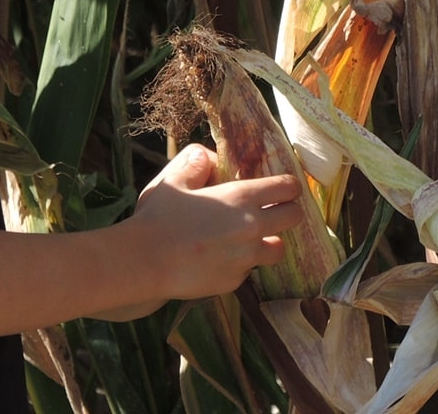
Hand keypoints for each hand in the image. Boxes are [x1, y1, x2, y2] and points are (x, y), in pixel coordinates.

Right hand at [125, 144, 304, 303]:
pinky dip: (240, 265)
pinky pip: (248, 271)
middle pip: (294, 218)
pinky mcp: (234, 281)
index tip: (285, 189)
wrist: (144, 261)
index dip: (289, 187)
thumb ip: (196, 163)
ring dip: (269, 243)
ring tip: (248, 241)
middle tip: (274, 213)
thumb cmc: (157, 216)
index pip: (287, 188)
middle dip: (288, 213)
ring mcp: (245, 257)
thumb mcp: (175, 179)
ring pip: (278, 250)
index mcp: (241, 197)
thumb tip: (208, 157)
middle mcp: (252, 227)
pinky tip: (218, 259)